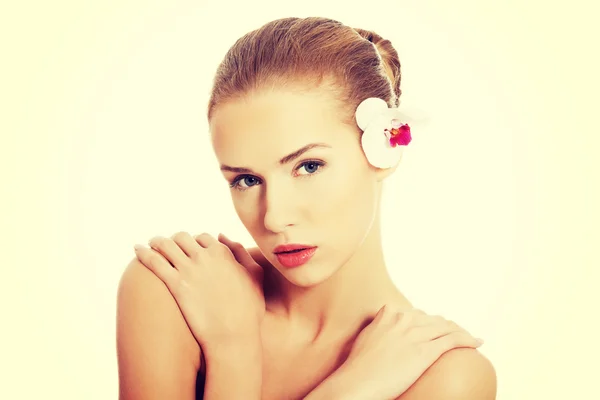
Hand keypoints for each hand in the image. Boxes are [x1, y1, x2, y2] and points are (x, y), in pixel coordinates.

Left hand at [133, 231, 264, 347]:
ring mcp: (188, 270)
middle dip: (176, 240)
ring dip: (157, 241)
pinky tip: (137, 249)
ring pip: (166, 245)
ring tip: (151, 243)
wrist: (233, 335)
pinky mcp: (176, 285)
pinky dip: (143, 252)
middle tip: (170, 245)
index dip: (197, 242)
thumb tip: (221, 236)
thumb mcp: (255, 274)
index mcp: (223, 252)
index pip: (204, 237)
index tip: (192, 249)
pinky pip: (154, 262)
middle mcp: (204, 256)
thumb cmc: (248, 309)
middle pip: (183, 238)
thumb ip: (240, 251)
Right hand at [339, 306, 483, 399]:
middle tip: (456, 335)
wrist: (357, 381)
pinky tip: (477, 342)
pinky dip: (467, 340)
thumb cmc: (358, 367)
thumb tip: (384, 323)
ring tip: (470, 338)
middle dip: (447, 327)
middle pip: (434, 319)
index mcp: (390, 315)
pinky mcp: (424, 351)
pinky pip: (452, 341)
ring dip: (461, 332)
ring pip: (446, 328)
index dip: (431, 322)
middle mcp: (403, 320)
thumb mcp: (367, 337)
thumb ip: (379, 326)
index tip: (438, 329)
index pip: (418, 314)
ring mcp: (415, 334)